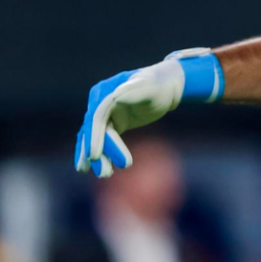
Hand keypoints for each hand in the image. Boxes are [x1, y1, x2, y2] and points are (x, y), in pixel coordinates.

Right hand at [74, 48, 221, 177]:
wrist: (167, 86)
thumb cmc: (159, 86)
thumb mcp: (150, 87)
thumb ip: (134, 91)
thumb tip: (116, 96)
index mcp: (105, 92)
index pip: (97, 117)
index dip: (94, 137)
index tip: (94, 156)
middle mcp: (99, 102)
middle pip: (94, 130)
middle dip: (98, 152)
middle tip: (105, 174)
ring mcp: (104, 113)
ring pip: (96, 137)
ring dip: (98, 157)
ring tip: (105, 175)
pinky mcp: (112, 122)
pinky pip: (102, 139)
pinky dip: (101, 153)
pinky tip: (99, 168)